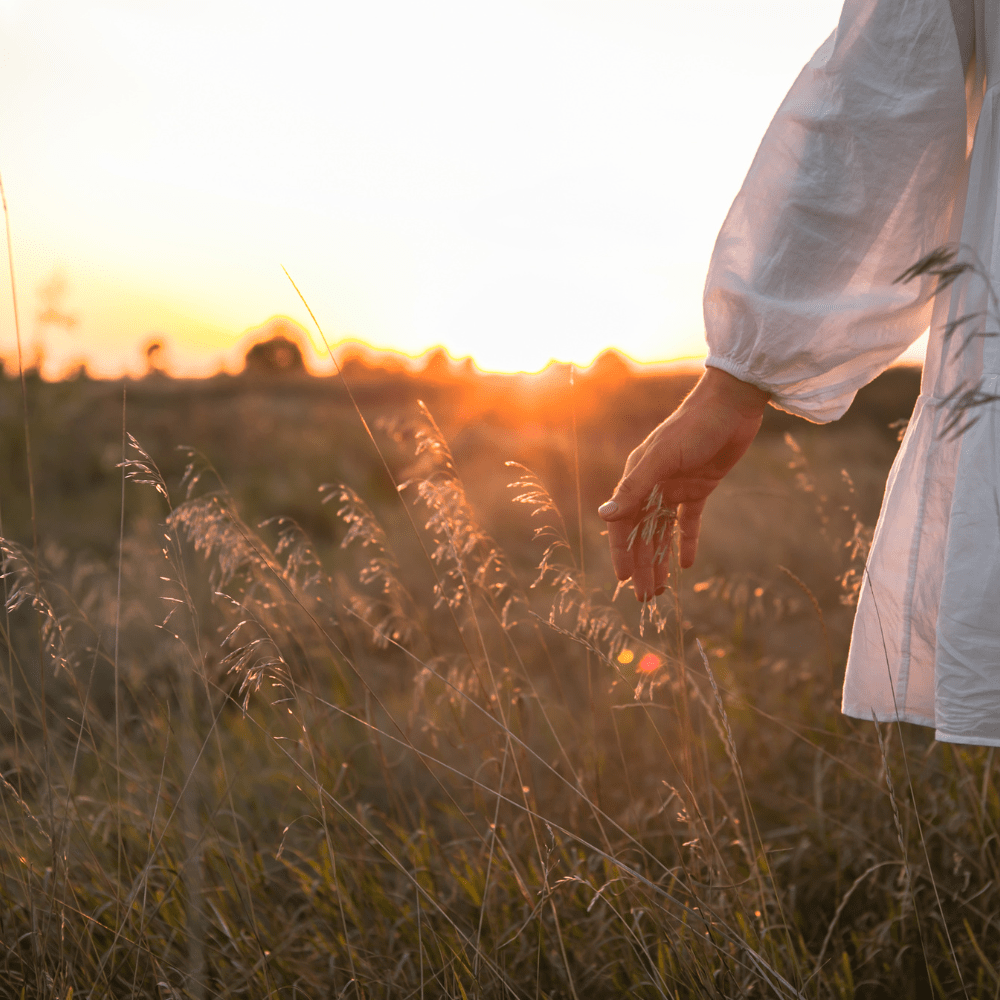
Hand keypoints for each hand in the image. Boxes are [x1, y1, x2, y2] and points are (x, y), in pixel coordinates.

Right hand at [598, 367, 769, 599]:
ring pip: (663, 532)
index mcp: (638, 477)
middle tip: (645, 598)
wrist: (731, 405)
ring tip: (661, 589)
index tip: (624, 580)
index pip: (623, 523)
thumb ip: (633, 488)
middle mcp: (653, 485)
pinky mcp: (701, 487)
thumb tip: (603, 516)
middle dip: (642, 565)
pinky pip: (690, 521)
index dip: (622, 552)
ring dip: (660, 559)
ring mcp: (676, 487)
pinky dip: (687, 542)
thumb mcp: (661, 458)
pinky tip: (687, 565)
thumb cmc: (692, 427)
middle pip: (643, 533)